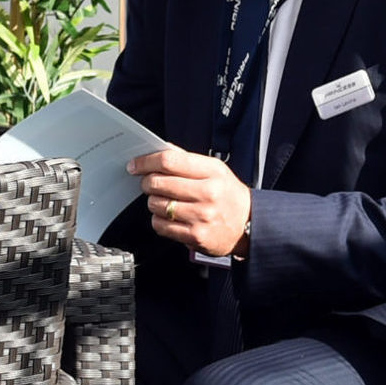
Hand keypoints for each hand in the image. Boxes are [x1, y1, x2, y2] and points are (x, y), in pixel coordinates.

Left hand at [129, 146, 250, 257]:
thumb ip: (186, 159)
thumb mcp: (215, 170)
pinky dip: (159, 220)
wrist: (250, 224)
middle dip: (147, 182)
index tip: (135, 165)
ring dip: (154, 202)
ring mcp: (202, 216)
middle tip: (149, 183)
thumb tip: (157, 148)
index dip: (146, 161)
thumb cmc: (227, 194)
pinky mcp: (196, 236)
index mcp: (212, 172)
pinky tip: (171, 217)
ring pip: (156, 204)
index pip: (169, 161)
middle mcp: (208, 193)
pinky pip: (160, 225)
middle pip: (157, 182)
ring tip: (166, 201)